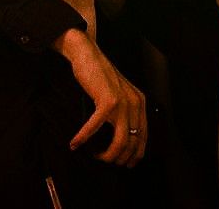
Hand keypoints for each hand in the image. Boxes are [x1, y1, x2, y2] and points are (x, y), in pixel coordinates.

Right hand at [55, 29, 146, 167]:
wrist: (88, 54)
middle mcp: (135, 103)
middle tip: (105, 160)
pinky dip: (83, 138)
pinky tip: (75, 143)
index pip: (143, 136)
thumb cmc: (99, 75)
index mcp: (140, 102)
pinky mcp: (106, 101)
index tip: (125, 164)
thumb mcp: (119, 92)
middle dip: (119, 158)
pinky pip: (95, 128)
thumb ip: (124, 110)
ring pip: (119, 142)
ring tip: (95, 156)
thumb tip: (120, 138)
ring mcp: (122, 103)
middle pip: (131, 143)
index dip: (135, 154)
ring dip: (106, 154)